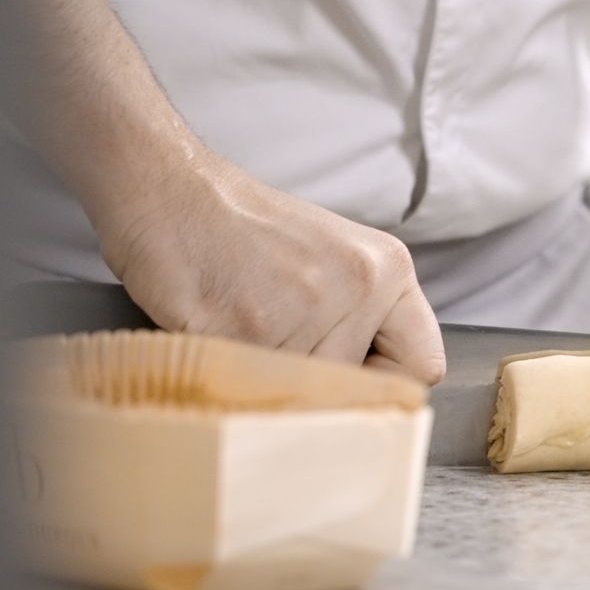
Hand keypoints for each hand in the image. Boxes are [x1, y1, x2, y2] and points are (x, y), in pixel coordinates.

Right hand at [96, 156, 446, 384]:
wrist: (167, 189)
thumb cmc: (243, 229)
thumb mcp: (334, 259)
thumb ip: (365, 320)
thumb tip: (375, 400)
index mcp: (387, 270)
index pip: (423, 367)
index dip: (385, 385)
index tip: (353, 377)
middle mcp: (357, 288)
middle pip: (357, 393)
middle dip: (317, 383)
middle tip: (276, 336)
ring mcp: (301, 312)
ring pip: (304, 397)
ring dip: (270, 379)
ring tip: (241, 325)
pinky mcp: (244, 332)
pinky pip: (253, 390)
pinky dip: (233, 376)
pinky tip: (217, 329)